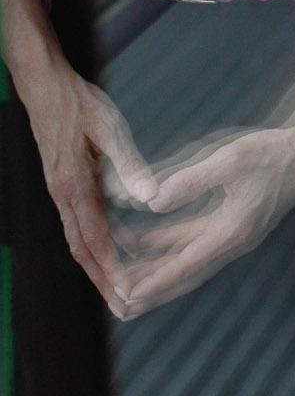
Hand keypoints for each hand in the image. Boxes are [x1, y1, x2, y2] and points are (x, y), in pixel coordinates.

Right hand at [1, 0, 156, 316]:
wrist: (44, 86)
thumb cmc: (79, 103)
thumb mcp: (109, 128)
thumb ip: (128, 163)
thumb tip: (150, 197)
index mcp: (74, 187)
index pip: (96, 241)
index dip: (112, 271)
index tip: (128, 296)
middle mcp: (63, 196)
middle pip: (83, 250)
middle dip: (104, 281)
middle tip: (126, 309)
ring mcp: (61, 192)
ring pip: (79, 240)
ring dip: (99, 268)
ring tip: (121, 291)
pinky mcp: (64, 184)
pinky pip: (80, 224)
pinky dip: (96, 244)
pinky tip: (116, 250)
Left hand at [118, 124, 294, 311]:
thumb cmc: (270, 153)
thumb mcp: (229, 161)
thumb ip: (189, 182)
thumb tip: (151, 202)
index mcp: (231, 231)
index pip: (185, 266)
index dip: (154, 283)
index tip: (127, 299)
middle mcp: (234, 242)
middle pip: (186, 276)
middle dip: (154, 292)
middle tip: (120, 308)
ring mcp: (236, 236)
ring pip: (190, 263)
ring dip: (159, 273)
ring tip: (127, 283)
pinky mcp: (235, 225)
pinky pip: (196, 244)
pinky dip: (170, 249)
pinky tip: (148, 244)